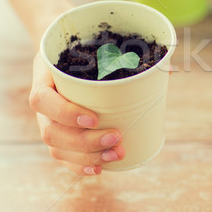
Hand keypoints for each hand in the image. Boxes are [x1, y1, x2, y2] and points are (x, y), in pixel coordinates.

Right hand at [29, 52, 125, 174]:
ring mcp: (48, 122)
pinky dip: (80, 166)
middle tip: (116, 137)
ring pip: (57, 148)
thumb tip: (168, 68)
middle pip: (52, 132)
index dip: (65, 113)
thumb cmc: (84, 48)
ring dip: (87, 156)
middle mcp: (43, 104)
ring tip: (117, 154)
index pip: (42, 100)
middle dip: (85, 141)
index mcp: (44, 78)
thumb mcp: (95, 42)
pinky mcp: (58, 135)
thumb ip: (125, 53)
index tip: (94, 118)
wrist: (65, 53)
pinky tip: (100, 169)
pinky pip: (62, 157)